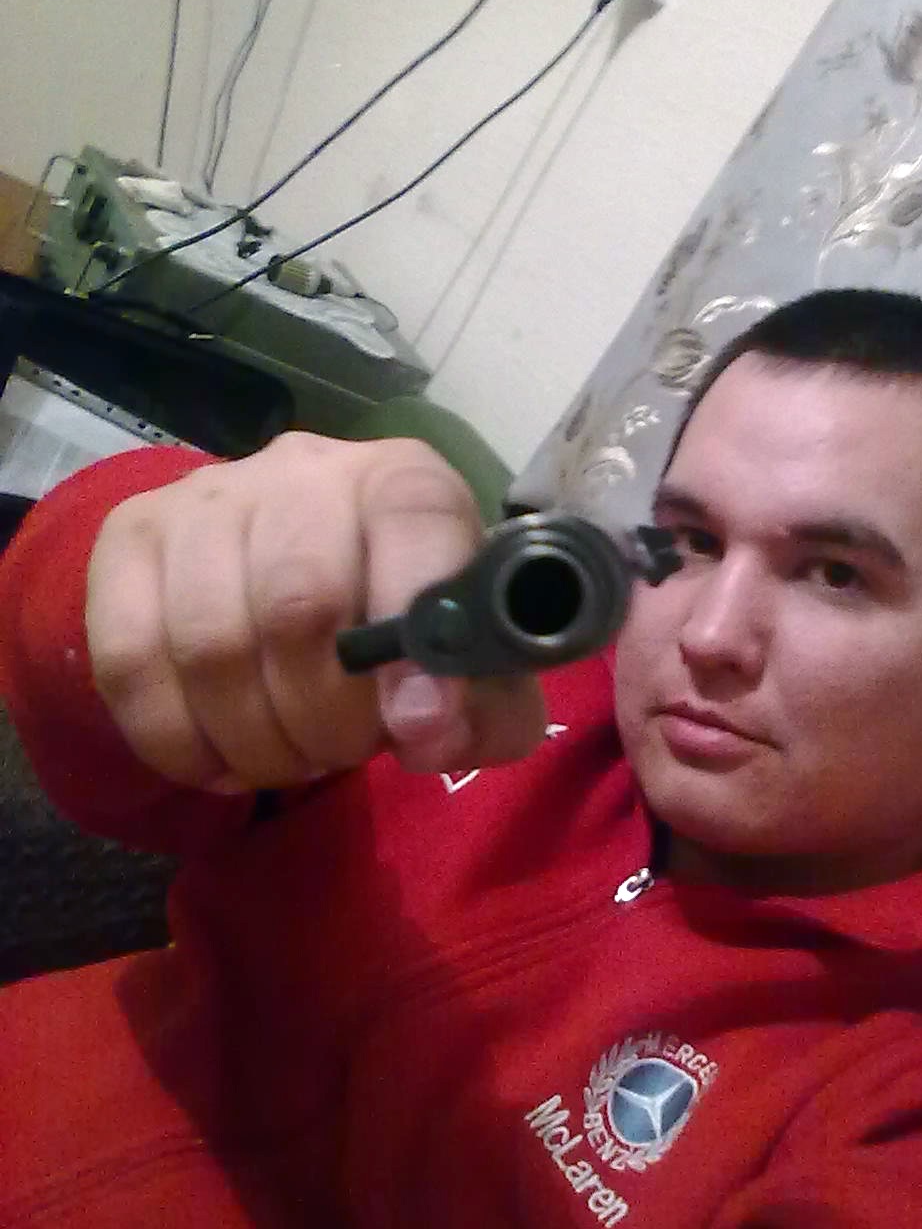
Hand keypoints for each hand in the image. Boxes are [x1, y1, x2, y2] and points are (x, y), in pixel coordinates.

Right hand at [85, 433, 545, 791]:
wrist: (294, 590)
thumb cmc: (399, 634)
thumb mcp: (472, 675)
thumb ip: (486, 711)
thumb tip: (432, 732)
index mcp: (404, 481)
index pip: (414, 520)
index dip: (415, 631)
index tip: (420, 726)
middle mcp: (303, 471)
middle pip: (299, 602)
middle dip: (329, 717)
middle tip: (346, 751)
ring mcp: (205, 498)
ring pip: (212, 644)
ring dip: (257, 739)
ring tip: (292, 756)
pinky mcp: (129, 539)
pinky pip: (131, 663)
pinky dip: (179, 740)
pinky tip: (222, 757)